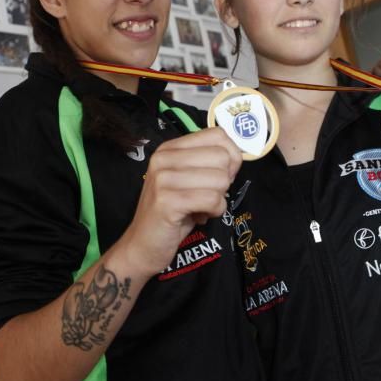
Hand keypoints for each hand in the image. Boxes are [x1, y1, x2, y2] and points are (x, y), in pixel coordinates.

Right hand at [114, 128, 241, 276]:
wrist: (142, 246)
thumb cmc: (172, 213)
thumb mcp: (188, 179)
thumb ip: (208, 163)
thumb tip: (238, 155)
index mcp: (169, 148)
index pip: (218, 135)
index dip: (230, 157)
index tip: (219, 176)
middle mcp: (163, 158)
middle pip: (222, 157)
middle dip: (224, 181)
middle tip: (207, 195)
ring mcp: (163, 179)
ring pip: (220, 179)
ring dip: (218, 199)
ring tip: (200, 207)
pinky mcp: (167, 201)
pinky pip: (212, 199)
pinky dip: (214, 211)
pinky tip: (200, 216)